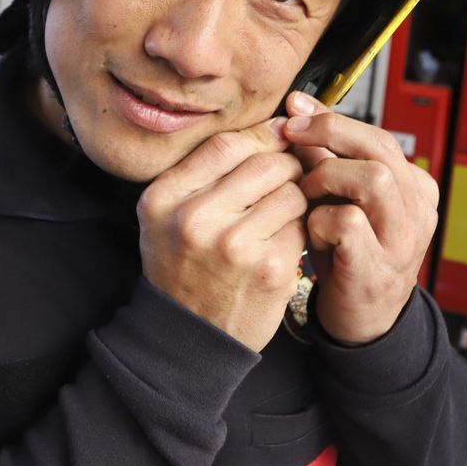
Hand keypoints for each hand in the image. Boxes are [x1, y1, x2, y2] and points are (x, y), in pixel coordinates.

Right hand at [137, 119, 309, 350]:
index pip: (226, 143)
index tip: (275, 140)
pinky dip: (299, 228)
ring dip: (295, 196)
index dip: (261, 137)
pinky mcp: (271, 269)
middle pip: (265, 162)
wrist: (190, 337)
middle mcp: (195, 219)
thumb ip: (205, 171)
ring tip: (280, 213)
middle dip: (285, 164)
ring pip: (291, 191)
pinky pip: (302, 225)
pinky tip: (282, 240)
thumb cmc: (182, 268)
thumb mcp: (167, 215)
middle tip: (287, 176)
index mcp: (164, 198)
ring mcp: (235, 245)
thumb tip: (271, 128)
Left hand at [284, 92, 438, 344]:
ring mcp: (402, 241)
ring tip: (305, 194)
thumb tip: (297, 107)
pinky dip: (321, 219)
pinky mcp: (377, 268)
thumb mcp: (336, 198)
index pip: (377, 135)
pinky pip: (349, 223)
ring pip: (372, 179)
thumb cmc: (346, 254)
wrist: (361, 321)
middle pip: (379, 149)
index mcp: (413, 187)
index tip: (294, 110)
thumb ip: (323, 156)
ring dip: (327, 178)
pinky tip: (312, 232)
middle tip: (291, 138)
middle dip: (329, 135)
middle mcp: (417, 210)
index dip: (332, 118)